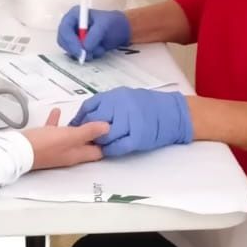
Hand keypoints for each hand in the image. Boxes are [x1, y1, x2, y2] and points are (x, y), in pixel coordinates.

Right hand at [23, 109, 108, 169]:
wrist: (17, 150)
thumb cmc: (45, 144)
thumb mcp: (69, 136)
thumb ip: (88, 132)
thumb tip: (109, 128)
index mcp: (77, 154)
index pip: (98, 151)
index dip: (107, 142)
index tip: (114, 128)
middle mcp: (69, 153)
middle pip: (85, 144)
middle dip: (93, 133)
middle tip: (101, 117)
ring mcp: (56, 148)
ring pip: (70, 136)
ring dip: (76, 126)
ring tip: (82, 113)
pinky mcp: (44, 141)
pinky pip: (54, 130)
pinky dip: (57, 122)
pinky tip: (57, 111)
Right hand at [57, 7, 129, 60]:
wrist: (122, 31)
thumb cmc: (113, 23)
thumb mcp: (105, 26)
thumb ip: (94, 35)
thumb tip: (85, 48)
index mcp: (74, 15)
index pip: (64, 29)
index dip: (70, 41)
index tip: (80, 51)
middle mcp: (71, 26)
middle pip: (63, 41)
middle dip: (75, 50)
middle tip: (87, 56)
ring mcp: (74, 37)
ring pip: (70, 50)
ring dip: (84, 53)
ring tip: (100, 48)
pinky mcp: (79, 47)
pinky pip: (78, 55)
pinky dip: (89, 55)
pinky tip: (99, 49)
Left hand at [69, 88, 192, 156]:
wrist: (172, 112)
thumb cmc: (148, 105)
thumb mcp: (125, 96)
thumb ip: (107, 104)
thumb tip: (86, 116)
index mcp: (116, 96)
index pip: (90, 107)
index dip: (80, 118)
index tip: (74, 126)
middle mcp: (121, 106)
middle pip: (95, 121)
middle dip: (87, 131)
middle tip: (83, 139)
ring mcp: (130, 121)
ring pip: (105, 135)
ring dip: (99, 142)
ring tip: (96, 145)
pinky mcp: (138, 137)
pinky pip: (118, 146)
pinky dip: (111, 150)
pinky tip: (108, 150)